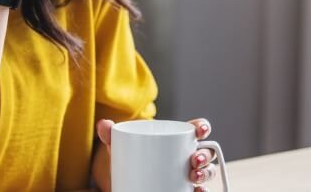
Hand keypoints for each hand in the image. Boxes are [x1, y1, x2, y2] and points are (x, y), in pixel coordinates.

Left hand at [96, 117, 216, 191]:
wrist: (125, 186)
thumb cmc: (130, 162)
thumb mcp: (121, 150)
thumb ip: (112, 137)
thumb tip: (103, 124)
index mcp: (175, 140)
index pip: (196, 130)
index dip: (202, 128)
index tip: (199, 131)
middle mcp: (186, 157)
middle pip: (205, 153)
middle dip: (205, 155)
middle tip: (194, 160)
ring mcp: (187, 176)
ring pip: (206, 173)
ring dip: (206, 173)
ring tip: (194, 176)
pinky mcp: (185, 191)